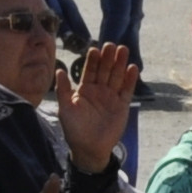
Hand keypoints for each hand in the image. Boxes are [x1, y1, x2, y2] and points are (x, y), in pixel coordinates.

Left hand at [60, 41, 138, 161]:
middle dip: (108, 58)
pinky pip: (127, 89)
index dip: (92, 60)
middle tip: (111, 45)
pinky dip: (130, 79)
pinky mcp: (122, 104)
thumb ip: (63, 90)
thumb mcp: (65, 108)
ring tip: (123, 50)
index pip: (89, 71)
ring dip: (120, 63)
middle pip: (105, 70)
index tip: (95, 49)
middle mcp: (99, 90)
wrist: (89, 148)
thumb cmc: (74, 129)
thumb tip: (59, 70)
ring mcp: (112, 97)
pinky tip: (132, 68)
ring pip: (117, 76)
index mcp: (85, 90)